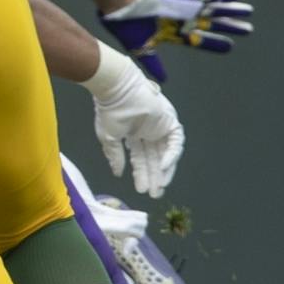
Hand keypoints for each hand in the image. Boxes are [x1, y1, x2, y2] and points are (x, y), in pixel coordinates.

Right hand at [85, 49, 184, 197]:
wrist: (117, 90)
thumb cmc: (109, 111)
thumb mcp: (109, 138)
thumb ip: (115, 156)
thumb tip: (117, 173)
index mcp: (133, 134)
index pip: (140, 158)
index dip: (140, 174)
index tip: (140, 190)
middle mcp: (148, 132)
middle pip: (153, 159)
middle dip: (153, 176)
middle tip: (154, 194)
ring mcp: (160, 127)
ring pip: (165, 154)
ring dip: (163, 170)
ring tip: (161, 186)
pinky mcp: (169, 122)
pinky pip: (175, 143)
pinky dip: (170, 155)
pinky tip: (163, 168)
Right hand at [99, 0, 253, 81]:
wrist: (119, 2)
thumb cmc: (125, 24)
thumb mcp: (140, 48)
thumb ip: (154, 63)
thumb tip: (163, 80)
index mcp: (171, 32)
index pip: (197, 39)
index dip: (213, 43)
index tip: (230, 48)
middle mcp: (181, 19)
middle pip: (210, 24)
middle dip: (228, 28)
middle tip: (247, 30)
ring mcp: (183, 6)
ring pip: (212, 10)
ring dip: (230, 11)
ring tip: (249, 12)